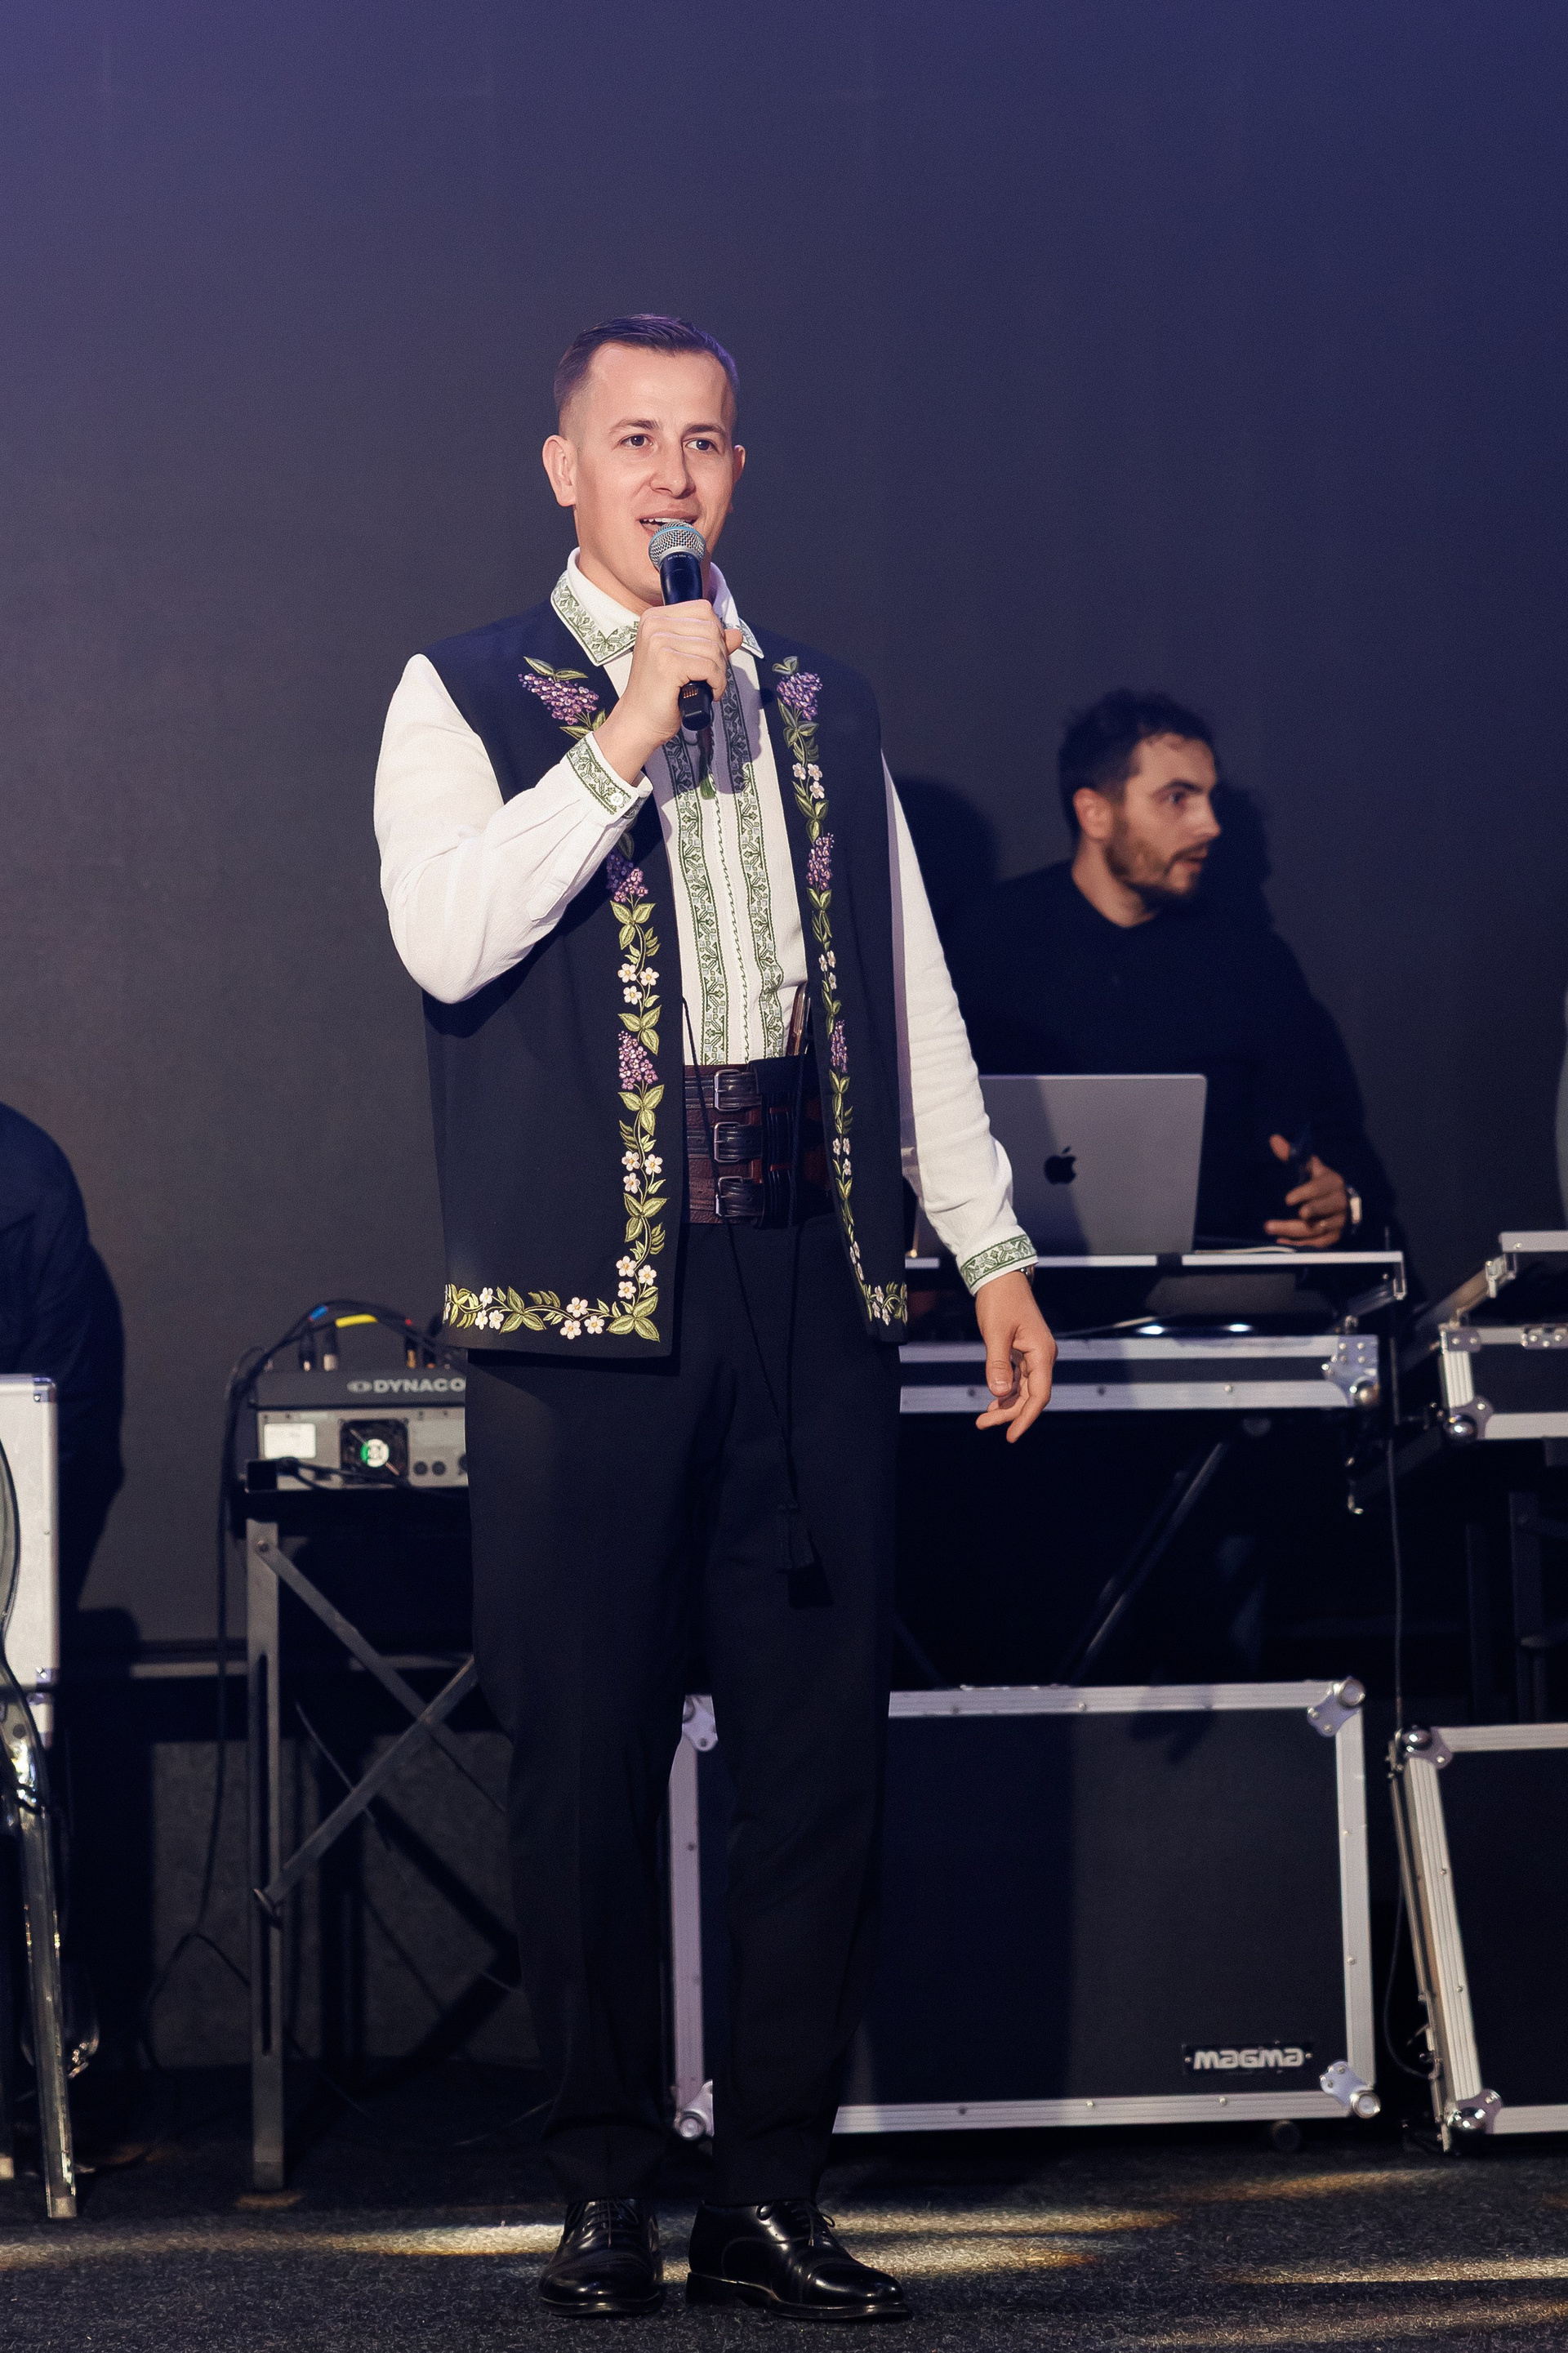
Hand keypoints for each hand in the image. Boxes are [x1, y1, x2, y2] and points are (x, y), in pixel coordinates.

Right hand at [594, 603, 743, 782]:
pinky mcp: (668, 663)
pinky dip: (717, 683)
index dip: (715, 634)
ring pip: (714, 648)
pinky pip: (711, 667)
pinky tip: (709, 693)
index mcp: (655, 618)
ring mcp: (659, 643)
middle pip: (711, 628)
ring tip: (709, 685)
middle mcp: (654, 625)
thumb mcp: (685, 660)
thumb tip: (736, 634)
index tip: (709, 657)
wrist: (639, 721)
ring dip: (720, 672)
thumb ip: (710, 643)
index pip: (703, 609)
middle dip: (720, 655)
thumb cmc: (659, 694)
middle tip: (711, 676)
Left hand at [972, 1269, 1055, 1441]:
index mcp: (1041, 1353)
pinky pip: (1018, 1379)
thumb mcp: (995, 1333)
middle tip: (982, 1424)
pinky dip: (1006, 1392)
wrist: (1000, 1277)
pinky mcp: (1022, 1351)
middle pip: (1030, 1396)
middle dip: (1009, 1413)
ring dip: (1006, 1405)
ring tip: (983, 1419)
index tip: (1011, 1435)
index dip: (1026, 1417)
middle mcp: (1042, 1356)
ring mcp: (1033, 1354)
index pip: (1039, 1394)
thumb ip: (997, 1364)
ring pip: (1023, 1389)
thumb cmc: (999, 1301)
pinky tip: (993, 1402)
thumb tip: (999, 1394)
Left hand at [1264, 1133, 1348, 1248]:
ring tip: (1271, 1233)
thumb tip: (1273, 1139)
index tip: (1287, 1199)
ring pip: (1316, 1230)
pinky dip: (1301, 1244)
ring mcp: (1339, 1220)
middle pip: (1319, 1211)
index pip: (1320, 1187)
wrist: (1344, 1200)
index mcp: (1334, 1182)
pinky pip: (1319, 1243)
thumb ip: (1291, 1155)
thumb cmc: (1320, 1181)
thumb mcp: (1309, 1166)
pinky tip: (1282, 1243)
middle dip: (1295, 1219)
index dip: (1305, 1193)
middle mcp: (1340, 1201)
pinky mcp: (1336, 1236)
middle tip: (1270, 1224)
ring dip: (1293, 1233)